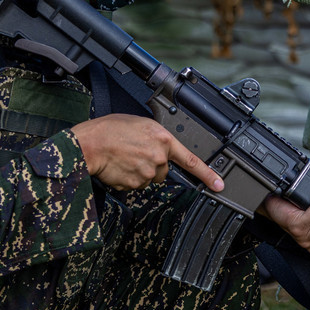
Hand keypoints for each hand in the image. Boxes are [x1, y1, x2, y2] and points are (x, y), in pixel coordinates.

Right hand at [71, 114, 223, 192]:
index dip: (208, 175)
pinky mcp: (135, 184)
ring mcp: (147, 173)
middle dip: (153, 165)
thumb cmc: (109, 130)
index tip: (219, 185)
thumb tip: (160, 147)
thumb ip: (156, 137)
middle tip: (135, 153)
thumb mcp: (139, 124)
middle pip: (164, 171)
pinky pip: (136, 185)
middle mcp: (158, 158)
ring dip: (140, 172)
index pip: (191, 161)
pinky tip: (119, 166)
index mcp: (162, 139)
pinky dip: (129, 179)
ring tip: (124, 157)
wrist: (90, 144)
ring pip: (150, 179)